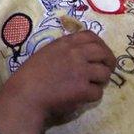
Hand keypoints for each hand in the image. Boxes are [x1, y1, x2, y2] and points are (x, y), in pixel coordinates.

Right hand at [0, 31, 115, 133]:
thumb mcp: (46, 53)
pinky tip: (84, 97)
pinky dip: (93, 96)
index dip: (100, 44)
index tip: (101, 53)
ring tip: (93, 85)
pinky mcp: (82, 89)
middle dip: (109, 61)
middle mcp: (76, 54)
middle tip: (107, 69)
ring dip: (101, 80)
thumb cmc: (30, 75)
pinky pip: (98, 92)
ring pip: (104, 73)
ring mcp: (80, 71)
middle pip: (103, 52)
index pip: (91, 36)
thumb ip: (63, 50)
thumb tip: (80, 52)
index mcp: (65, 43)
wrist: (25, 94)